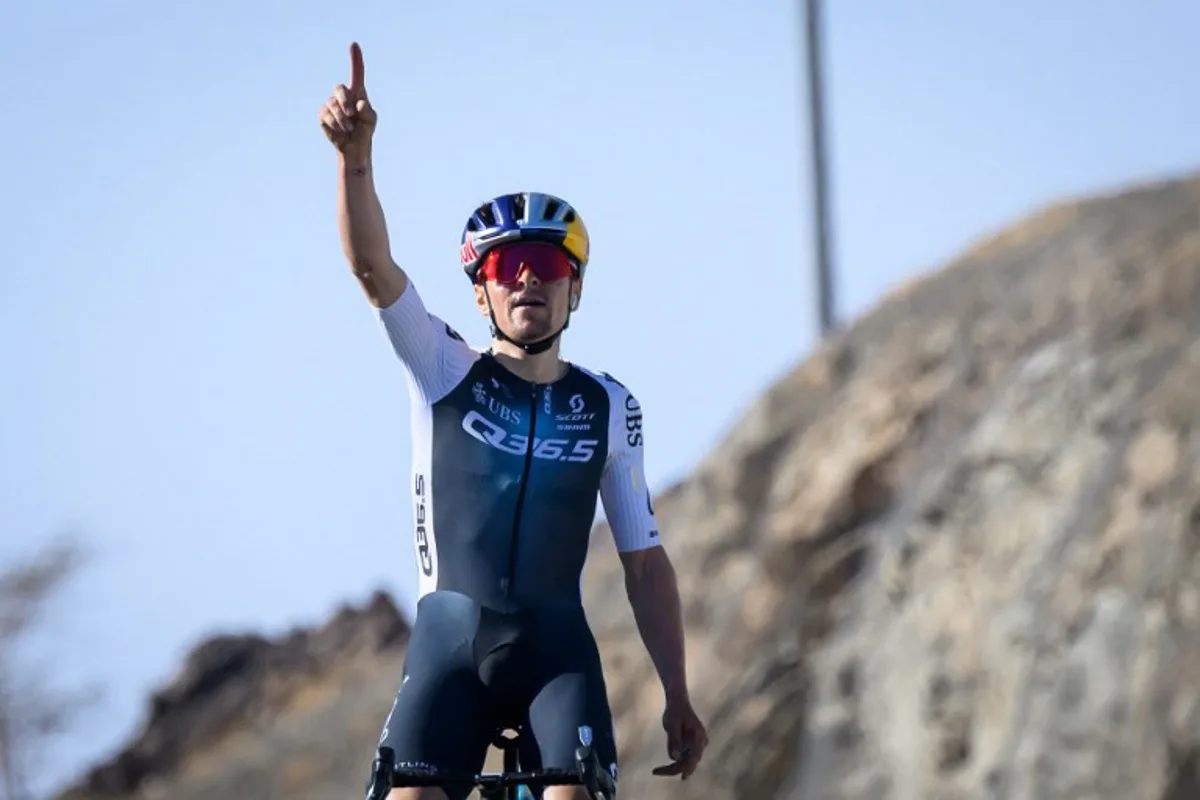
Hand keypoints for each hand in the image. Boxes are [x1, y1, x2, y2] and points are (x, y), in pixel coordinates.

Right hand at [318, 41, 377, 160]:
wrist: (354, 146)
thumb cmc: (364, 131)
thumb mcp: (371, 121)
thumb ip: (367, 112)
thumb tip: (358, 104)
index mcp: (357, 93)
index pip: (357, 73)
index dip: (355, 59)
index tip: (354, 44)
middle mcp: (343, 95)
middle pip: (340, 88)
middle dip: (345, 101)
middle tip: (353, 114)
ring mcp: (331, 103)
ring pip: (333, 105)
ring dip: (343, 119)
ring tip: (350, 128)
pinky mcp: (323, 114)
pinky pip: (326, 116)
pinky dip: (335, 125)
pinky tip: (341, 131)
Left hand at [651, 694, 707, 779]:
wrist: (677, 702)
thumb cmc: (675, 711)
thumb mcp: (672, 724)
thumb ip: (674, 740)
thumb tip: (674, 758)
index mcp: (699, 736)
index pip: (694, 756)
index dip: (687, 768)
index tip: (682, 777)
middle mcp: (700, 743)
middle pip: (689, 762)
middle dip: (675, 769)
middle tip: (656, 772)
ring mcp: (695, 746)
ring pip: (686, 762)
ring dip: (672, 768)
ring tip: (656, 771)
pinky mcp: (689, 747)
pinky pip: (682, 759)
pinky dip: (673, 763)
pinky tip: (661, 769)